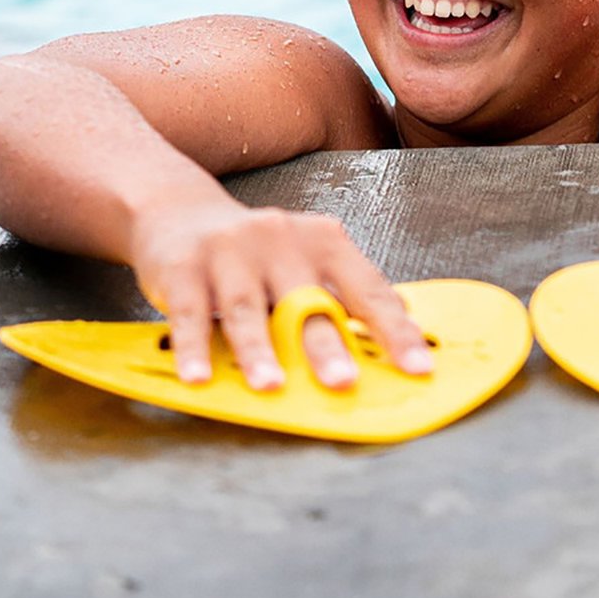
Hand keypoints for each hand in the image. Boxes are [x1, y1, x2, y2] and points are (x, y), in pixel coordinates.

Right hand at [127, 194, 433, 391]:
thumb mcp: (308, 259)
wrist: (180, 211)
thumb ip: (346, 291)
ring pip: (248, 307)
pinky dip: (194, 347)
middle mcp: (281, 239)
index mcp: (324, 241)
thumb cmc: (258, 251)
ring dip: (259, 350)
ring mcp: (231, 250)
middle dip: (326, 343)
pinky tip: (198, 376)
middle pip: (307, 298)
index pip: (368, 289)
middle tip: (343, 381)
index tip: (418, 367)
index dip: (395, 330)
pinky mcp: (184, 266)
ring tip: (271, 386)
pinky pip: (190, 313)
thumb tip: (403, 319)